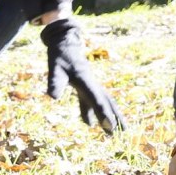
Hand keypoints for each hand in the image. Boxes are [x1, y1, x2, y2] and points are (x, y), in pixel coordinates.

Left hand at [41, 18, 123, 132]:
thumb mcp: (54, 67)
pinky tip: (91, 123)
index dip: (102, 113)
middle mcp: (91, 82)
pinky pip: (94, 100)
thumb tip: (53, 97)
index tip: (109, 126)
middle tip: (122, 133)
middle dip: (114, 117)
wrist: (65, 43)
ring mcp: (90, 84)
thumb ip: (55, 81)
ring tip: (117, 131)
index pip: (96, 98)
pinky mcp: (86, 85)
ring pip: (104, 101)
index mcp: (85, 79)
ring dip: (111, 115)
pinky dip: (95, 111)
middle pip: (106, 101)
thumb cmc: (59, 55)